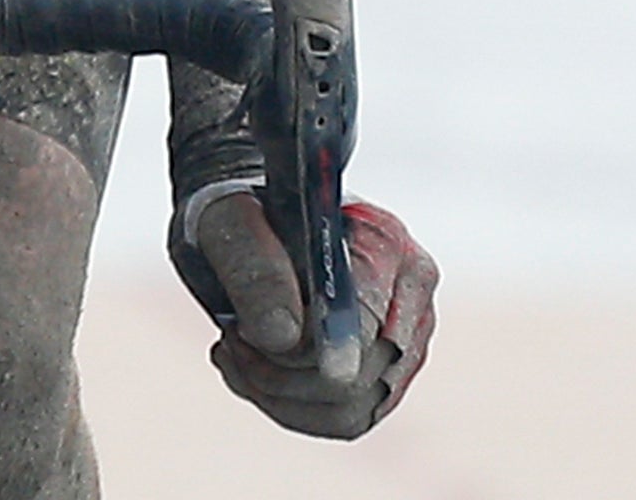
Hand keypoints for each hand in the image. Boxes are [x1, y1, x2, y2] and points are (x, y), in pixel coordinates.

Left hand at [180, 185, 435, 438]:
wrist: (250, 223)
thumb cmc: (238, 215)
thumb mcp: (225, 220)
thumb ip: (253, 267)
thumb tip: (282, 337)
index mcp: (384, 241)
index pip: (364, 322)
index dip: (309, 349)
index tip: (247, 341)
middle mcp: (410, 294)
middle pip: (358, 379)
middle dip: (278, 371)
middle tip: (230, 337)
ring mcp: (407, 340)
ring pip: (350, 412)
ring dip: (276, 395)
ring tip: (234, 352)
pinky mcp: (388, 376)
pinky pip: (345, 421)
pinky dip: (288, 408)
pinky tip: (250, 370)